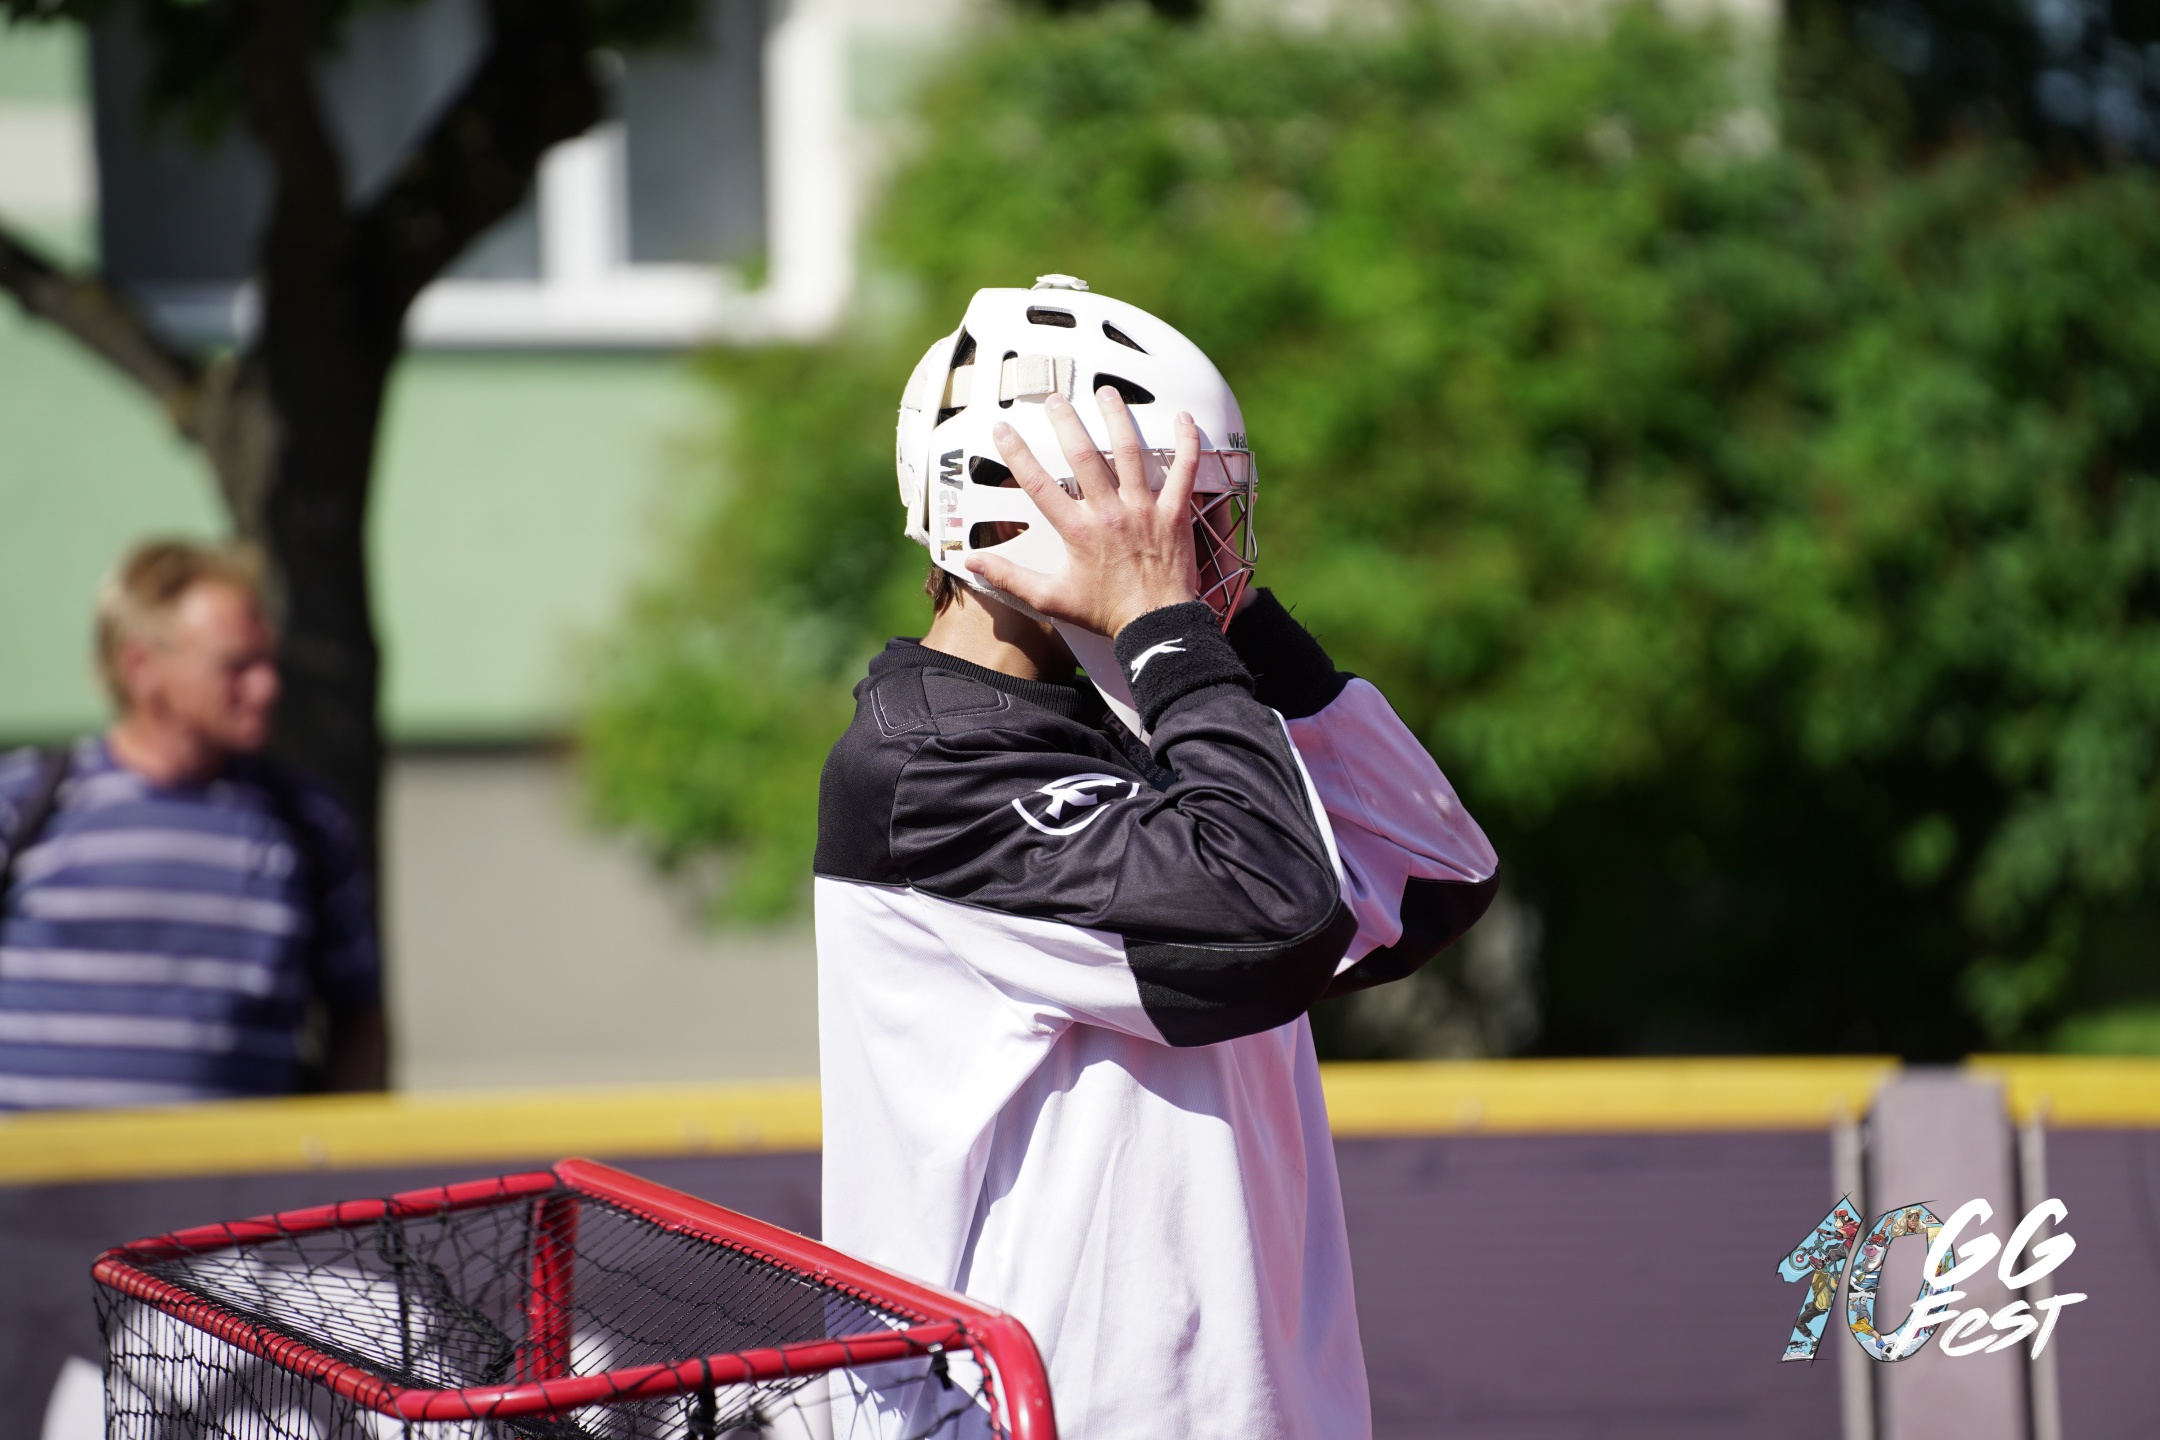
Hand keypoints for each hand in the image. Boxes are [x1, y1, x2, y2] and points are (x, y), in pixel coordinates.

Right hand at [968, 387, 1201, 637]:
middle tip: (1055, 398)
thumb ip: (1010, 577)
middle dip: (1066, 422)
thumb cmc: (1106, 613)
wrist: (1157, 627)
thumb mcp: (1051, 599)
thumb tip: (972, 563)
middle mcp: (1108, 512)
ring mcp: (1144, 509)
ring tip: (1106, 392)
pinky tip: (1183, 417)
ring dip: (1117, 417)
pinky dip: (1186, 442)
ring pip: (1129, 452)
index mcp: (1077, 531)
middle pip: (1083, 456)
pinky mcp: (1175, 513)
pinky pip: (1184, 470)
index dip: (1016, 453)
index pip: (1038, 484)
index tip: (1002, 429)